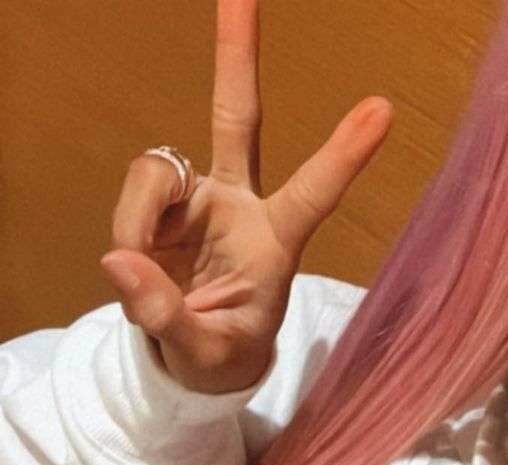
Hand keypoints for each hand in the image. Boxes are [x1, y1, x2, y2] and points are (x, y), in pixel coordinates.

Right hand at [100, 0, 391, 394]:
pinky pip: (135, 193)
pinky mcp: (162, 202)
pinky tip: (136, 264)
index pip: (314, 194)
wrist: (191, 360)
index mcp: (276, 244)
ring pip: (158, 168)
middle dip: (237, 55)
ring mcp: (198, 198)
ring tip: (144, 273)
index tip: (383, 110)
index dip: (344, 155)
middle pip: (239, 118)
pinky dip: (127, 229)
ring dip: (140, 219)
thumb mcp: (204, 354)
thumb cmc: (220, 356)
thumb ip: (168, 317)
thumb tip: (119, 261)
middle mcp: (240, 205)